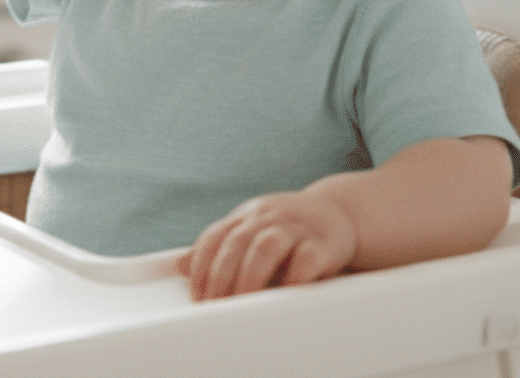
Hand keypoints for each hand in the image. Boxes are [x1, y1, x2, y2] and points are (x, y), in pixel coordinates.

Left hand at [179, 184, 359, 300]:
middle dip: (222, 276)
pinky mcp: (324, 242)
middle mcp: (268, 217)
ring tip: (244, 301)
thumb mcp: (250, 231)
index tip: (198, 297)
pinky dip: (296, 274)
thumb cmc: (288, 229)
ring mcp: (296, 227)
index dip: (201, 268)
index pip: (215, 237)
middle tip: (216, 306)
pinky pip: (308, 256)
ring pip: (267, 244)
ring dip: (251, 276)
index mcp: (247, 217)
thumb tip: (180, 266)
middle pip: (236, 242)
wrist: (339, 212)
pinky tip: (286, 292)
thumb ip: (220, 249)